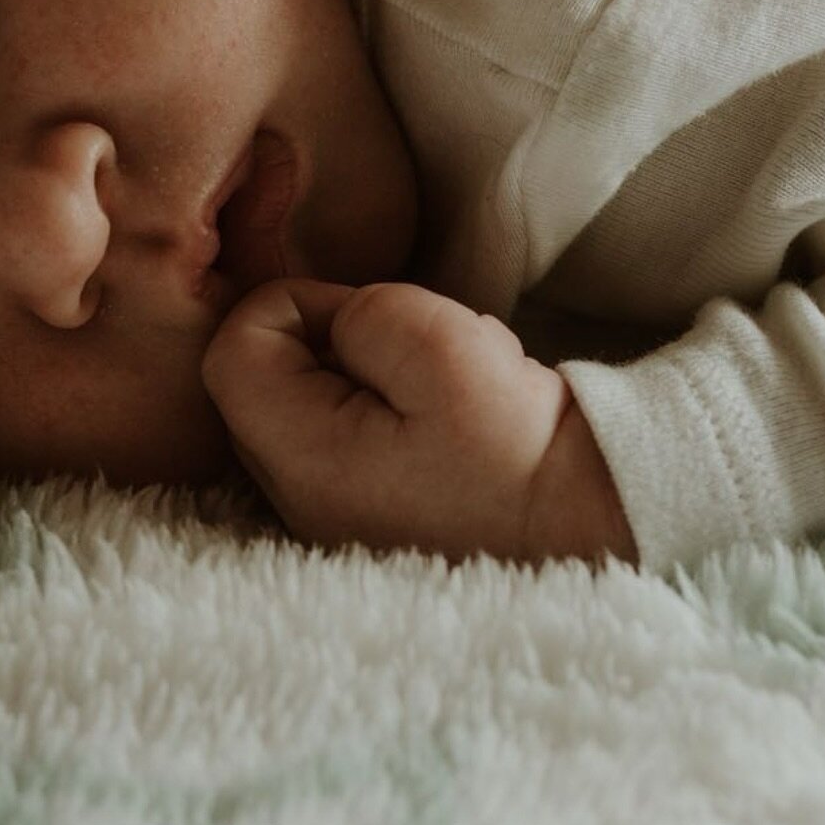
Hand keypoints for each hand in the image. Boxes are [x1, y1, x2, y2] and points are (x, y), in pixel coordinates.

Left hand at [201, 277, 633, 564]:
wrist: (593, 521)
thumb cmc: (516, 439)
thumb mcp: (437, 345)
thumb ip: (360, 316)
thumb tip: (334, 328)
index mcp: (303, 461)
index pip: (231, 351)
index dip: (290, 303)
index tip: (362, 313)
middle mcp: (296, 501)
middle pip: (255, 380)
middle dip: (318, 340)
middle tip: (400, 346)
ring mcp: (326, 516)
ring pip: (297, 404)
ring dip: (354, 372)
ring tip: (427, 386)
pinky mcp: (362, 517)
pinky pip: (334, 435)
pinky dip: (375, 407)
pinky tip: (434, 418)